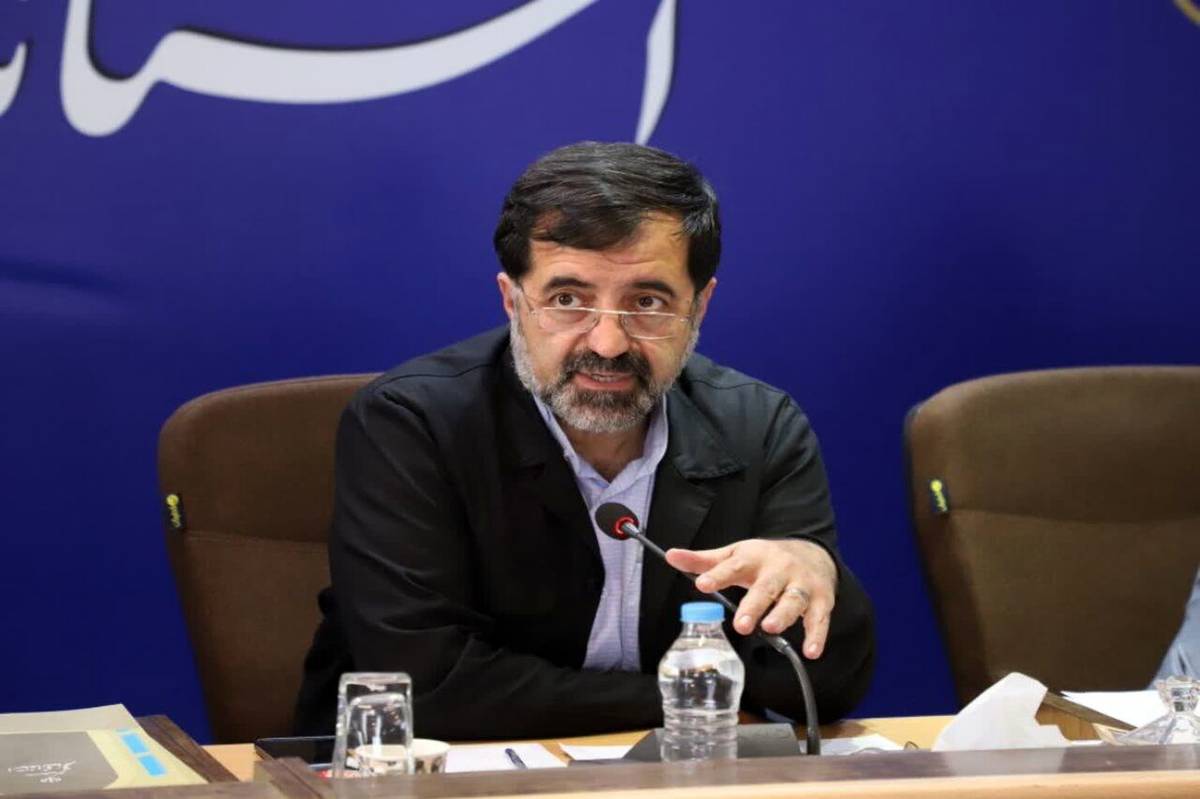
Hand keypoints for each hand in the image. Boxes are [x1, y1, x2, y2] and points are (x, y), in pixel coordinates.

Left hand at [665, 539, 836, 658]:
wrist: (812, 553)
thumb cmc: (765, 559)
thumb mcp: (735, 555)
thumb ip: (704, 561)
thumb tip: (671, 556)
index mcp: (754, 557)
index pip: (733, 565)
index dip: (717, 574)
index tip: (702, 584)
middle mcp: (779, 569)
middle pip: (766, 587)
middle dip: (754, 605)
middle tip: (741, 624)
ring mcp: (802, 584)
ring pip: (794, 600)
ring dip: (783, 615)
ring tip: (770, 628)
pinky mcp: (822, 599)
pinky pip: (820, 618)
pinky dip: (817, 635)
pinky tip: (810, 652)